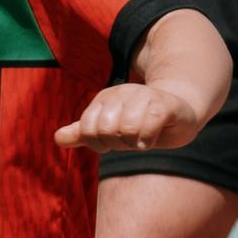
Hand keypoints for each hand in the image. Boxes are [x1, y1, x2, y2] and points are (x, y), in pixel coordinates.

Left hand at [56, 83, 204, 152]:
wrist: (180, 114)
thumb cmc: (140, 122)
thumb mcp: (108, 127)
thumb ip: (83, 133)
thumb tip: (57, 138)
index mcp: (104, 98)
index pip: (88, 129)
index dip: (99, 144)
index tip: (113, 141)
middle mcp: (122, 92)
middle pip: (105, 130)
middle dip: (118, 143)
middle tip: (131, 138)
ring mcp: (143, 95)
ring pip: (127, 129)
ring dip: (135, 143)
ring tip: (143, 136)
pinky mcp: (164, 104)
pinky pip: (148, 127)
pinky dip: (149, 140)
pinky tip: (153, 137)